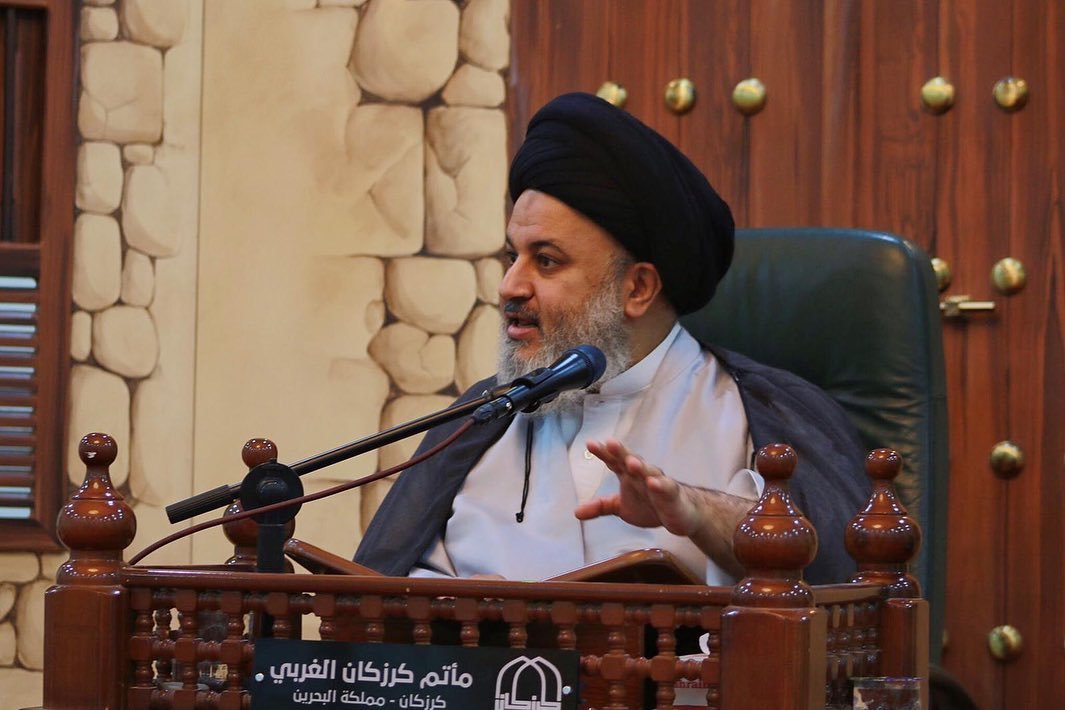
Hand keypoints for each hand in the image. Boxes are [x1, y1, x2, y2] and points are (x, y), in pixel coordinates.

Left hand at [573, 438, 700, 536]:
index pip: (614, 460)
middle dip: (621, 452)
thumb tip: (576, 512)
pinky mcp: (672, 494)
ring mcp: (658, 482)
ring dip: (640, 466)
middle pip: (631, 460)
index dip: (603, 452)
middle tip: (611, 443)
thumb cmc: (649, 504)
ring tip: (631, 463)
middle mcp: (642, 473)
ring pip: (649, 471)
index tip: (590, 444)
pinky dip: (660, 485)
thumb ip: (600, 506)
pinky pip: (666, 488)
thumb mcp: (620, 507)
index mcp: (628, 474)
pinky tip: (653, 483)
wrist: (680, 514)